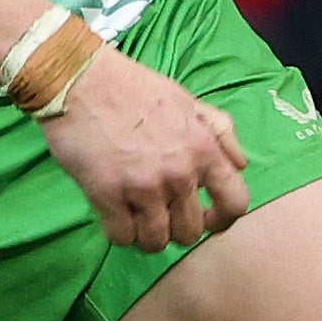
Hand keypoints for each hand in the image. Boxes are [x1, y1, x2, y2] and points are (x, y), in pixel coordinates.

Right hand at [35, 46, 248, 250]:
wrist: (80, 78)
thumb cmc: (133, 87)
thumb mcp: (188, 100)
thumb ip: (220, 131)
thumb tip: (241, 164)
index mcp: (203, 148)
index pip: (234, 203)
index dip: (222, 220)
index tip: (206, 220)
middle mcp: (179, 172)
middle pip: (190, 231)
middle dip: (174, 227)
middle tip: (158, 213)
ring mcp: (143, 186)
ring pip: (156, 241)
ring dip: (145, 235)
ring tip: (134, 217)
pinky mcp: (107, 195)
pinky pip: (121, 237)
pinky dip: (118, 232)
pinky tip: (112, 214)